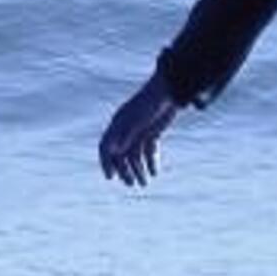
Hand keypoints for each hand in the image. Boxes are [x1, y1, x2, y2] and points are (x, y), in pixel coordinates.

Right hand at [98, 72, 178, 186]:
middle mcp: (125, 130)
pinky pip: (148, 150)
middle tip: (132, 184)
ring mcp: (138, 131)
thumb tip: (112, 151)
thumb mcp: (137, 120)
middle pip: (121, 154)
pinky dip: (151, 161)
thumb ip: (124, 135)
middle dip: (125, 170)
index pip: (105, 147)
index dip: (106, 163)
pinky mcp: (152, 132)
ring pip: (135, 155)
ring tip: (144, 183)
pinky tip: (155, 173)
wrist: (171, 90)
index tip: (110, 178)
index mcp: (117, 126)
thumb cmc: (151, 104)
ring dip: (138, 169)